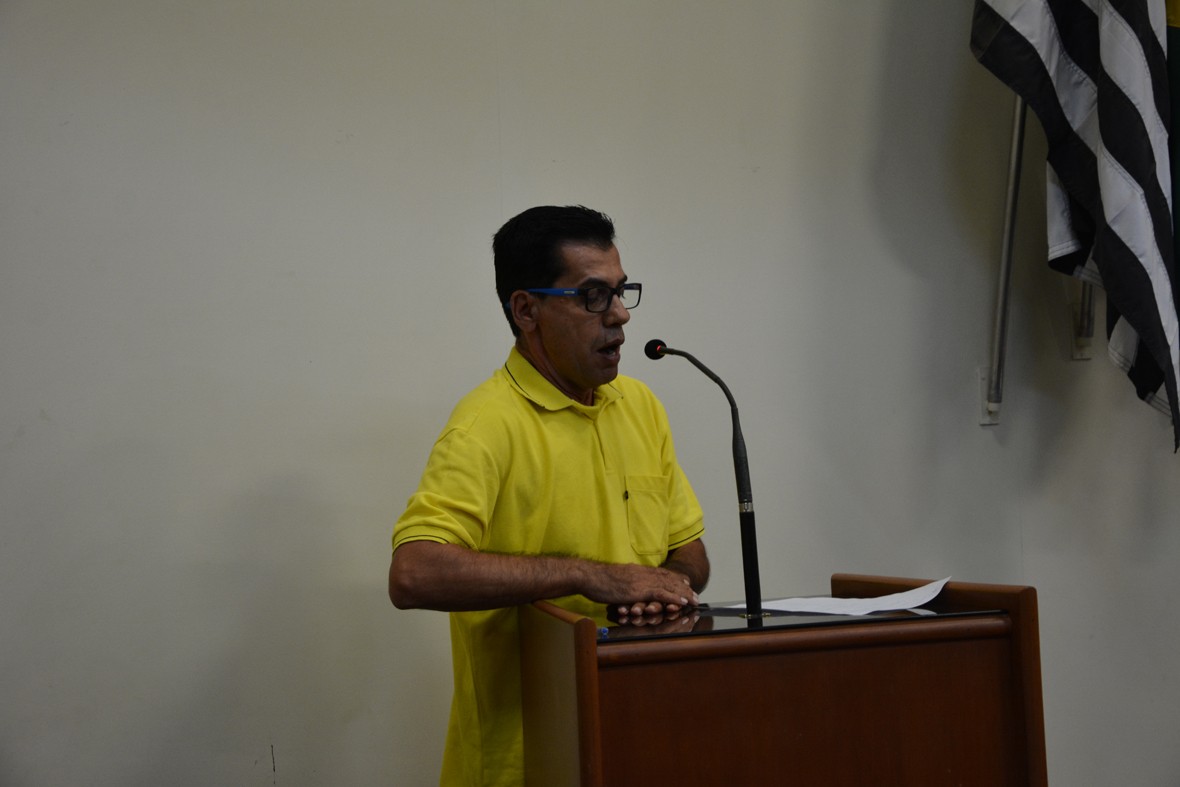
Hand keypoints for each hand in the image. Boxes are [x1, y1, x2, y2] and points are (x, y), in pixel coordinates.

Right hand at [579, 562, 698, 613]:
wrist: (589, 576)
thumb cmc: (597, 580)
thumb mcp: (616, 579)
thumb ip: (626, 582)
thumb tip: (629, 587)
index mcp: (638, 570)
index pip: (661, 573)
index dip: (674, 579)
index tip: (684, 583)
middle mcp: (643, 573)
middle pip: (668, 579)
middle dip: (683, 587)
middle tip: (694, 594)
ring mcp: (642, 581)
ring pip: (669, 585)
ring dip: (683, 593)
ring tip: (694, 599)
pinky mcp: (639, 590)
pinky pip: (662, 593)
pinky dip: (674, 597)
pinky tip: (683, 602)